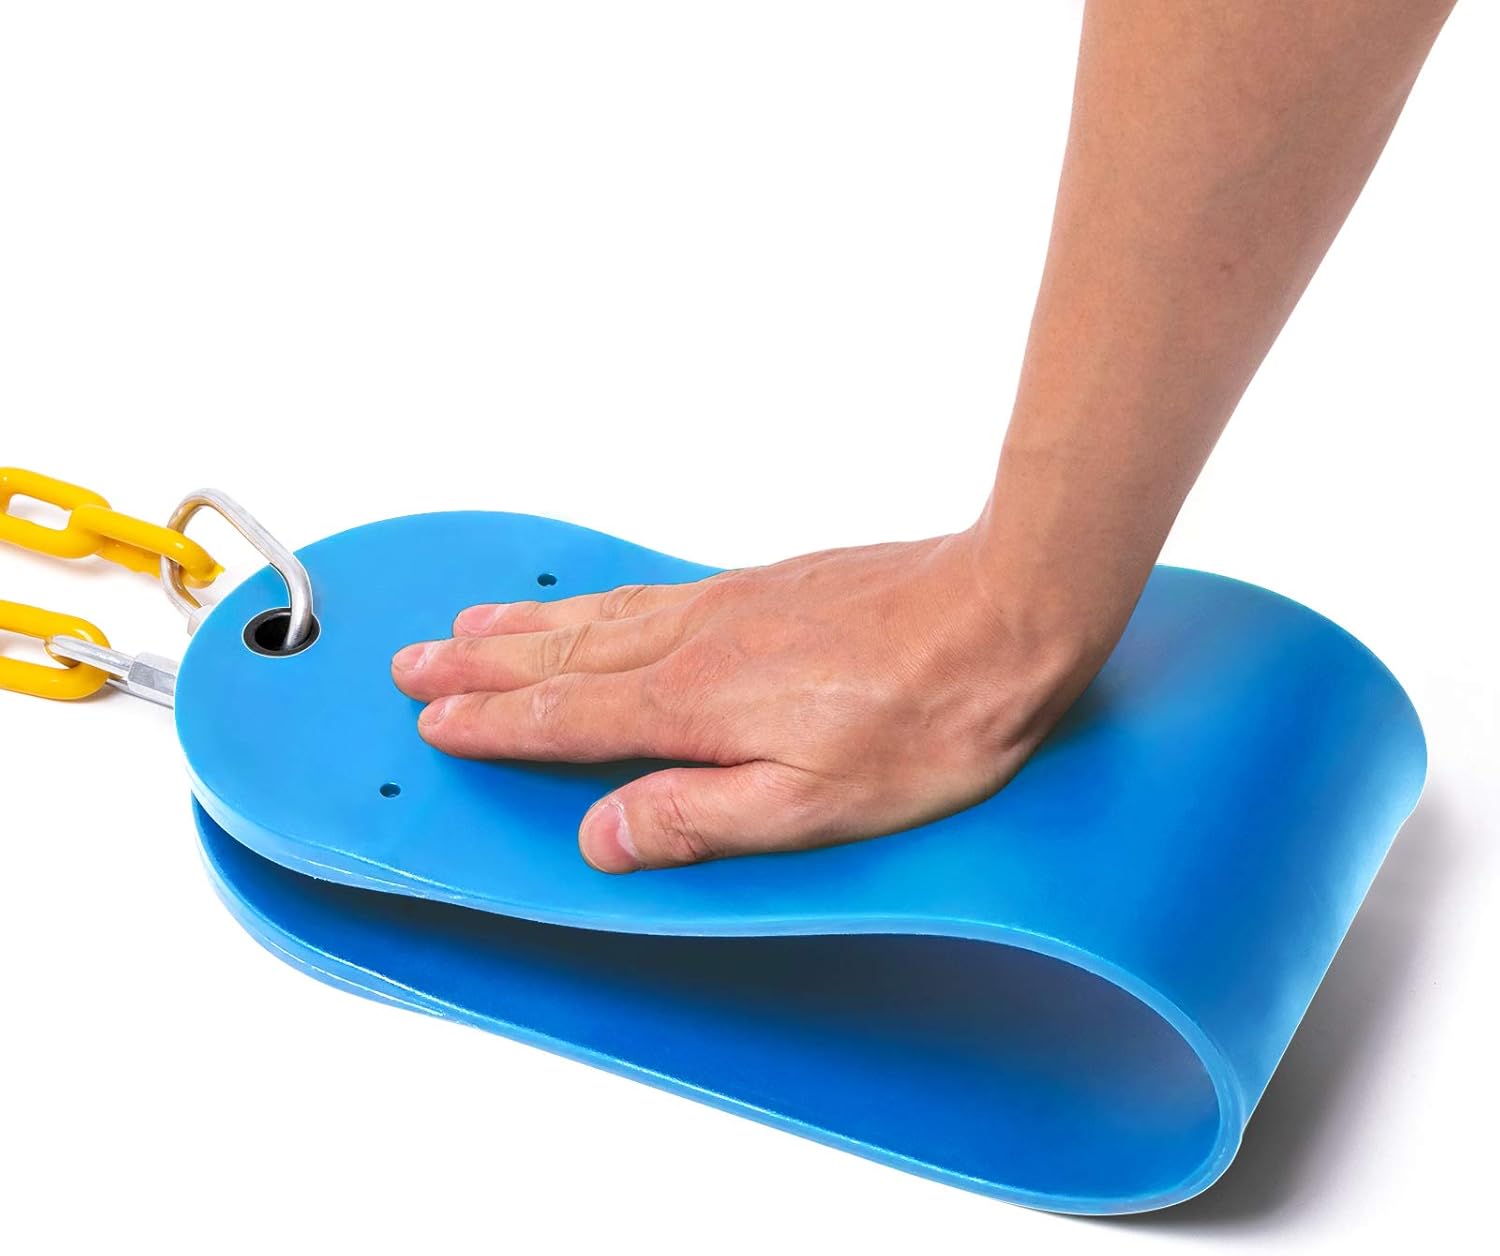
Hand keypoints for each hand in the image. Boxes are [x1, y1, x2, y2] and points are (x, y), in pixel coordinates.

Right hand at [391, 528, 1104, 872]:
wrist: (1005, 610)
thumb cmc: (928, 719)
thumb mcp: (814, 805)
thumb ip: (699, 819)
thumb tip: (601, 836)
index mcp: (695, 705)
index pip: (567, 718)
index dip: (495, 725)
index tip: (434, 722)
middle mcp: (697, 644)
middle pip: (564, 654)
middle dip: (483, 666)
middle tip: (415, 662)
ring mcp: (731, 606)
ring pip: (602, 614)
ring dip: (528, 625)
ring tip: (474, 625)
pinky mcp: (768, 585)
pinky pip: (651, 589)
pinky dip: (599, 595)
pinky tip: (597, 599)